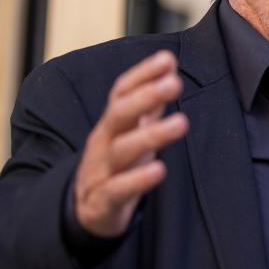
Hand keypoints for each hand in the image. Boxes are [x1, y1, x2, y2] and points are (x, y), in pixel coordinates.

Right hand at [74, 50, 188, 236]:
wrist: (87, 209)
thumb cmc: (118, 162)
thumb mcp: (131, 130)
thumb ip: (150, 101)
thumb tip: (170, 66)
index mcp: (113, 123)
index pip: (122, 92)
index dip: (142, 74)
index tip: (167, 59)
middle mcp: (104, 141)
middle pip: (119, 114)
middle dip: (146, 97)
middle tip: (174, 83)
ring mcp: (101, 170)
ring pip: (122, 149)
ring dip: (152, 135)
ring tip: (181, 123)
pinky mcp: (103, 200)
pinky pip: (119, 189)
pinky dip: (138, 180)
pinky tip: (160, 170)